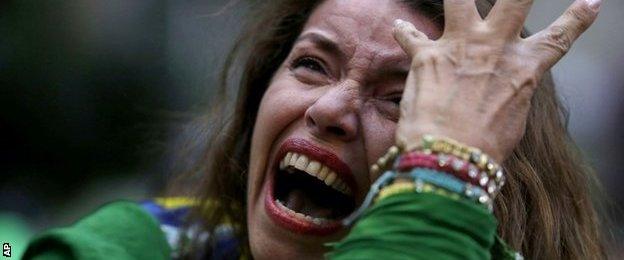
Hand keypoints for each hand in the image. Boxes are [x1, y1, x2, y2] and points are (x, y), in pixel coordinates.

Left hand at [393, 0, 600, 161]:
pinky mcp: (427, 55)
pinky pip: (411, 36)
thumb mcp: (511, 119)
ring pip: (460, 0)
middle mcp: (495, 48)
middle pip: (515, 1)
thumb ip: (509, 92)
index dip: (577, 19)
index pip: (558, 39)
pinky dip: (405, 31)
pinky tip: (399, 25)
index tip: (590, 3)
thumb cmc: (484, 147)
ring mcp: (460, 46)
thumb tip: (502, 88)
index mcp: (523, 68)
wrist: (449, 154)